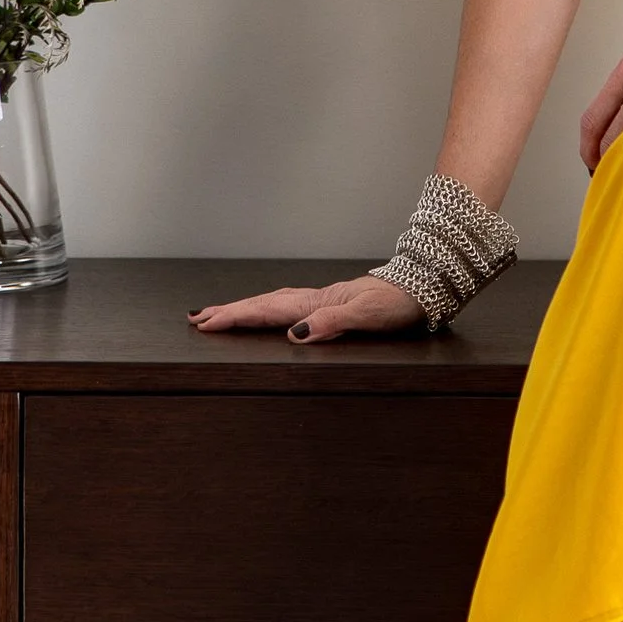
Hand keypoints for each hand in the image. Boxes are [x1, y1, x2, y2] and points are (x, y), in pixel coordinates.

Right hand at [187, 273, 425, 342]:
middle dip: (229, 312)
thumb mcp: (369, 316)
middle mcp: (315, 299)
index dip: (235, 318)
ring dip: (245, 309)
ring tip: (219, 314)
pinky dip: (267, 309)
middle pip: (263, 304)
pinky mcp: (331, 303)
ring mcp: (322, 299)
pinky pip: (287, 305)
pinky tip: (266, 313)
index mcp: (318, 303)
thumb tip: (294, 336)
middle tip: (197, 319)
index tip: (206, 324)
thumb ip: (333, 324)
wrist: (425, 285)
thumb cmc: (400, 302)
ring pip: (273, 303)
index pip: (268, 311)